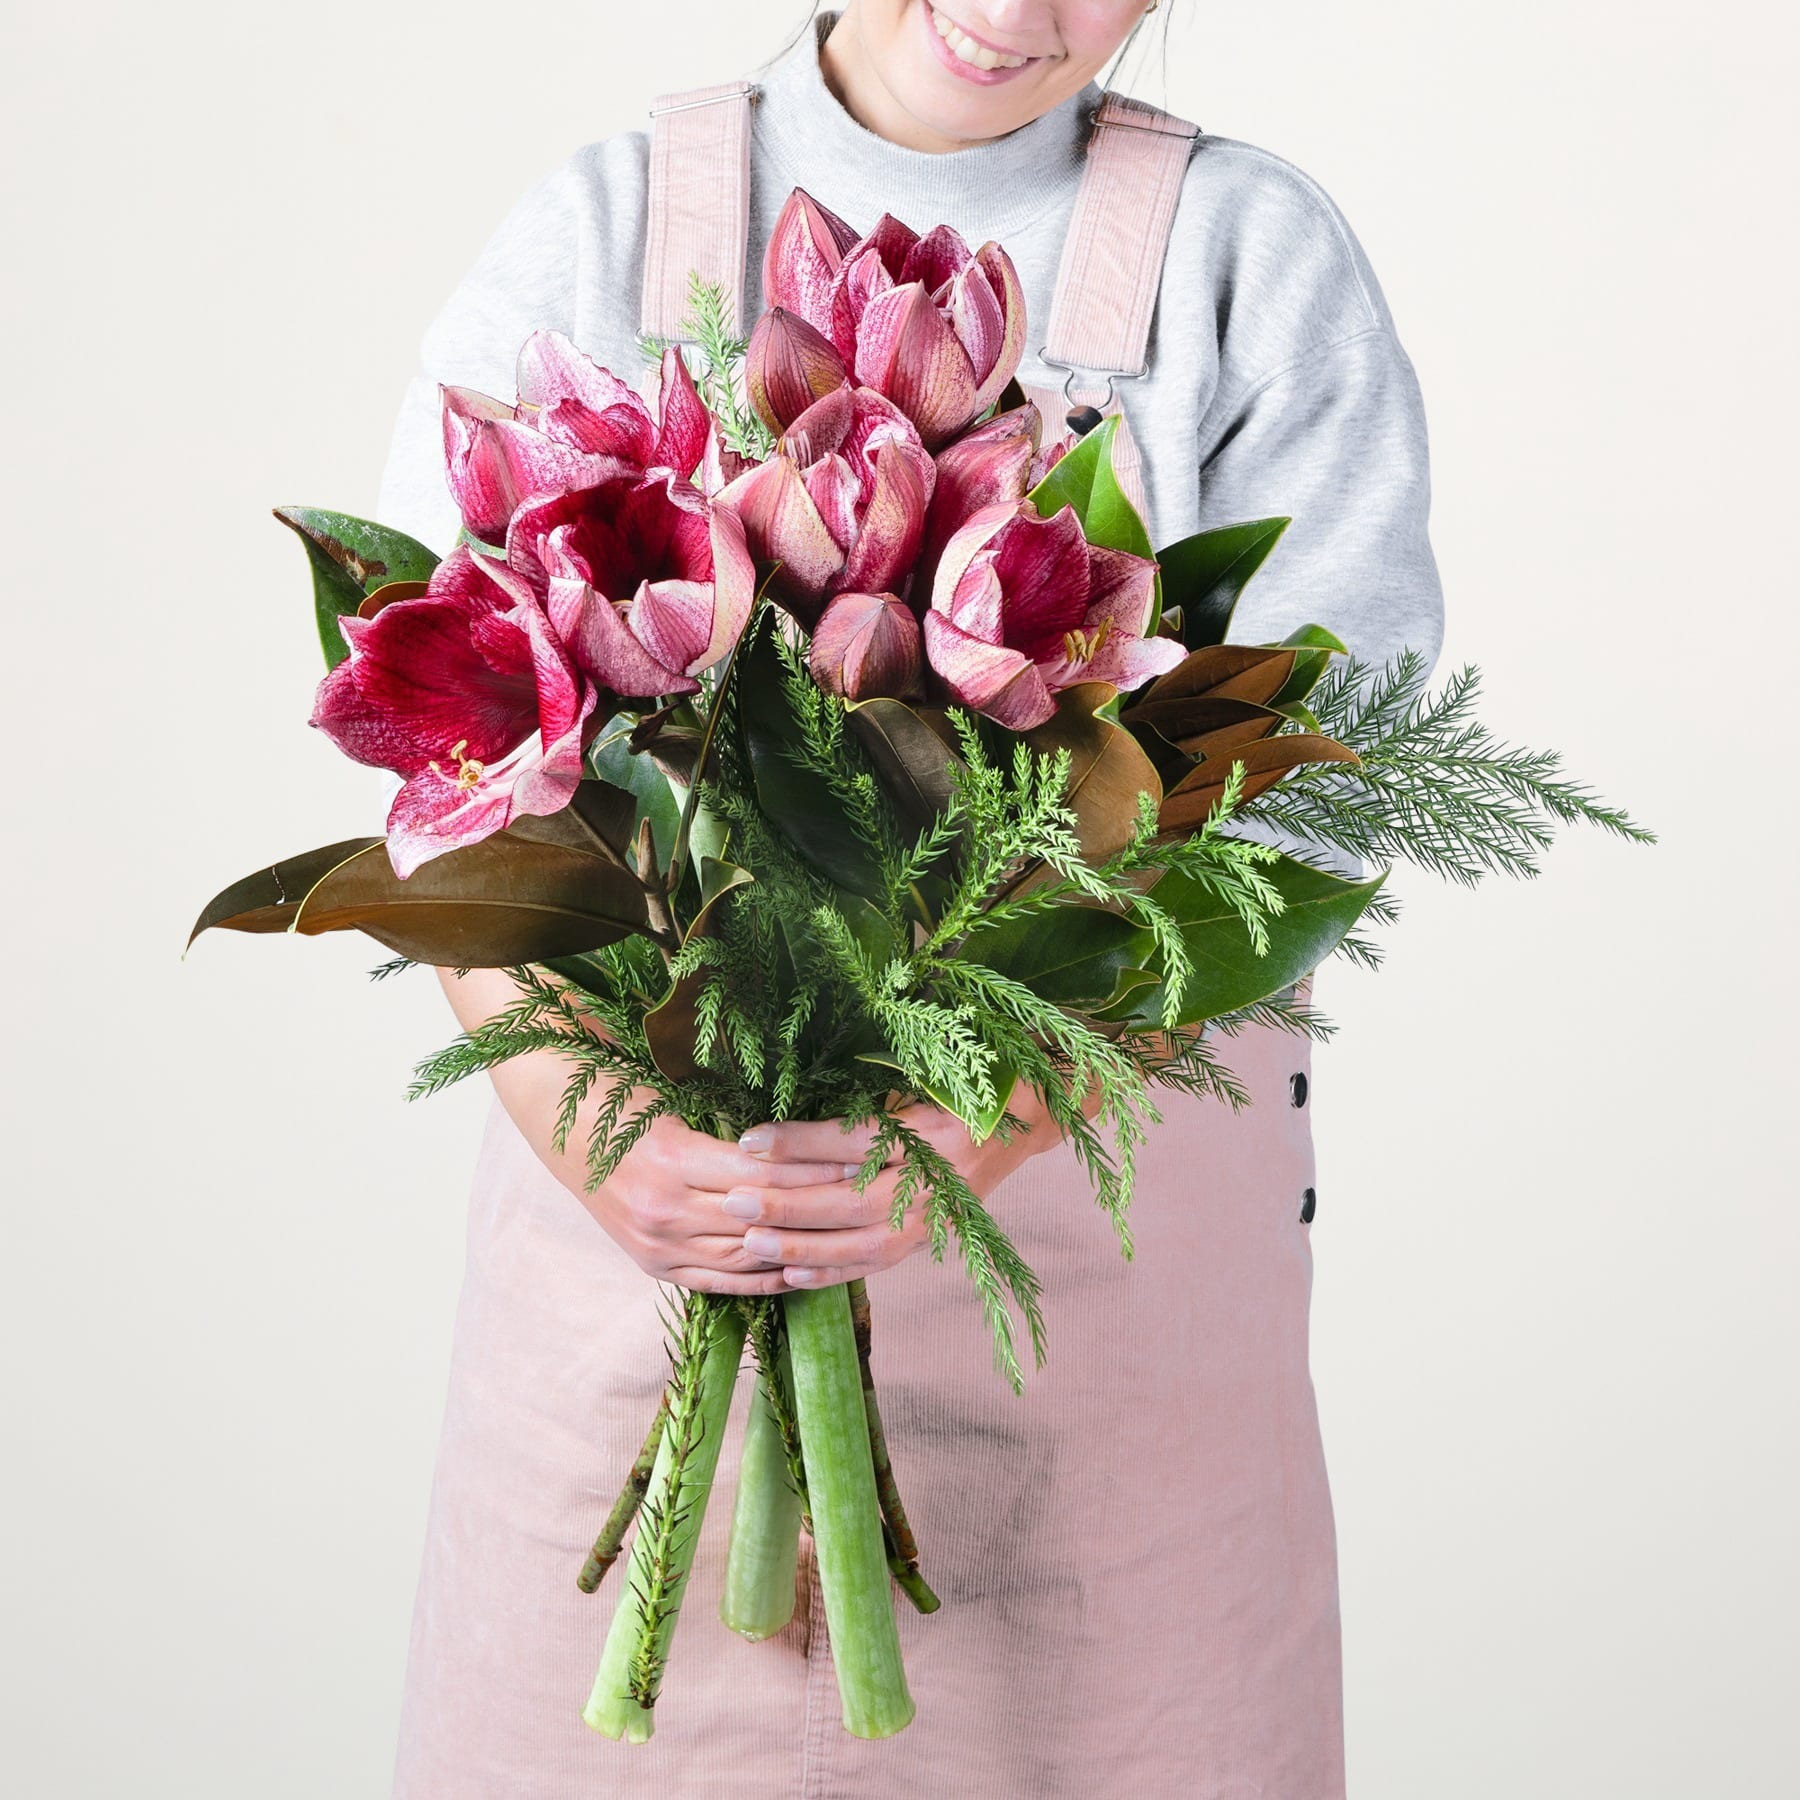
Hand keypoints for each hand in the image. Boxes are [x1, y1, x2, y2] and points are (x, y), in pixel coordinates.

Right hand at [582, 1109, 855, 1293]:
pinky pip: (716, 1281)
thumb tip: (806, 1146)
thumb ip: (737, 1135)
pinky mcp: (652, 1264)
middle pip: (759, 1219)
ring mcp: (656, 1244)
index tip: (858, 1161)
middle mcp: (664, 1209)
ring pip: (742, 1255)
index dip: (813, 1171)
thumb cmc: (627, 1100)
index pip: (763, 1176)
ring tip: (842, 1237)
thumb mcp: (682, 1104)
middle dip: (816, 1210)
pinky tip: (795, 1271)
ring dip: (794, 1248)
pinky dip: (757, 1278)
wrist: (563, 1128)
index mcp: (675, 1159)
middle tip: (865, 1200)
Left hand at [726, 1088, 1062, 1291]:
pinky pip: (875, 1263)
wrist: (1024, 1119)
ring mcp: (936, 1215)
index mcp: (937, 1128)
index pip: (857, 1141)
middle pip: (853, 1201)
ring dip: (802, 1246)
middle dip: (789, 1205)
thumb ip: (868, 1095)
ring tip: (750, 1242)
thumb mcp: (923, 1075)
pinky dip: (831, 1272)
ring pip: (862, 1243)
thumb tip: (795, 1108)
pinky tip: (789, 1274)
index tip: (749, 1140)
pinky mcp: (929, 1237)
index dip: (800, 1142)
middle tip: (735, 1201)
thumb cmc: (963, 1085)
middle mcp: (940, 1178)